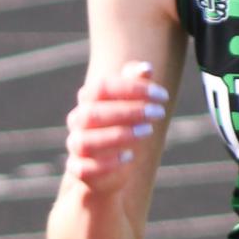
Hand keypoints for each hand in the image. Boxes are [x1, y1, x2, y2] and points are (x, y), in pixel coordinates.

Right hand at [61, 60, 167, 196]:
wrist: (108, 168)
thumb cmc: (122, 127)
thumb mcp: (131, 103)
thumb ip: (136, 83)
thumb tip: (146, 68)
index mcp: (88, 100)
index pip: (102, 87)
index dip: (132, 89)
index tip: (162, 95)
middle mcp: (78, 121)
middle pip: (93, 113)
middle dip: (129, 111)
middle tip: (160, 113)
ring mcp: (76, 146)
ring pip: (87, 141)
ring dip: (118, 135)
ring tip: (148, 132)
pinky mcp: (79, 170)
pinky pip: (86, 168)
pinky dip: (108, 163)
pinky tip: (129, 156)